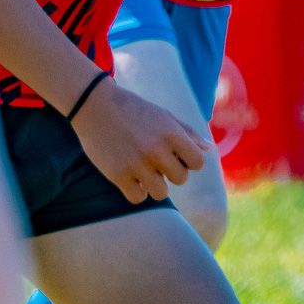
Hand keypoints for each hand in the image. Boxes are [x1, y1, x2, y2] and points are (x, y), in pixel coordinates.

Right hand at [70, 77, 208, 201]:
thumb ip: (187, 132)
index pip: (198, 162)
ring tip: (144, 171)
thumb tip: (208, 149)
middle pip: (181, 179)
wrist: (95, 105)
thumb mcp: (163, 115)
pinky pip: (138, 198)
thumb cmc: (133, 109)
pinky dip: (136, 191)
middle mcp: (156, 150)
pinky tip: (131, 177)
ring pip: (161, 193)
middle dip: (171, 172)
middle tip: (156, 160)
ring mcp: (137, 164)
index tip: (177, 155)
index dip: (189, 161)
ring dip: (155, 184)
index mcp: (171, 133)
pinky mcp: (118, 175)